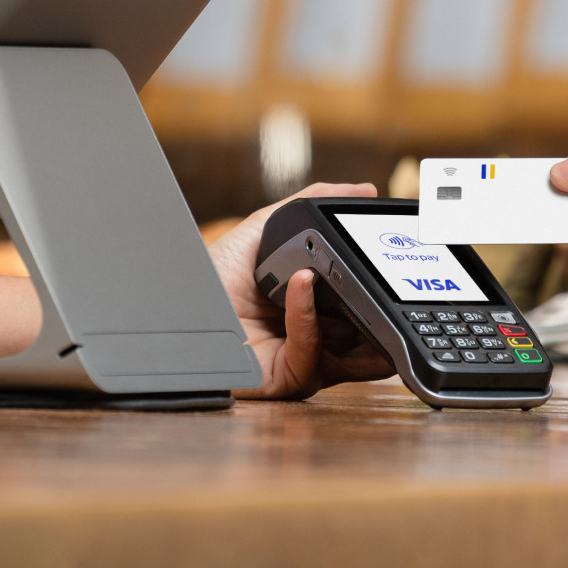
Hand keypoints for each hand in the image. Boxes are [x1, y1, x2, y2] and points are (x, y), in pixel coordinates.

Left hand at [207, 183, 396, 399]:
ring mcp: (308, 361)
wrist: (173, 308)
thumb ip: (306, 206)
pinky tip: (301, 283)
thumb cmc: (211, 278)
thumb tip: (361, 189)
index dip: (380, 283)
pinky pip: (313, 352)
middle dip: (382, 306)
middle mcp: (317, 337)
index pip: (364, 300)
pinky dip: (309, 316)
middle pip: (370, 329)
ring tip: (361, 283)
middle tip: (391, 275)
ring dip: (361, 319)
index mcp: (316, 306)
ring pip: (356, 353)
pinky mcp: (290, 378)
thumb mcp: (262, 230)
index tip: (394, 256)